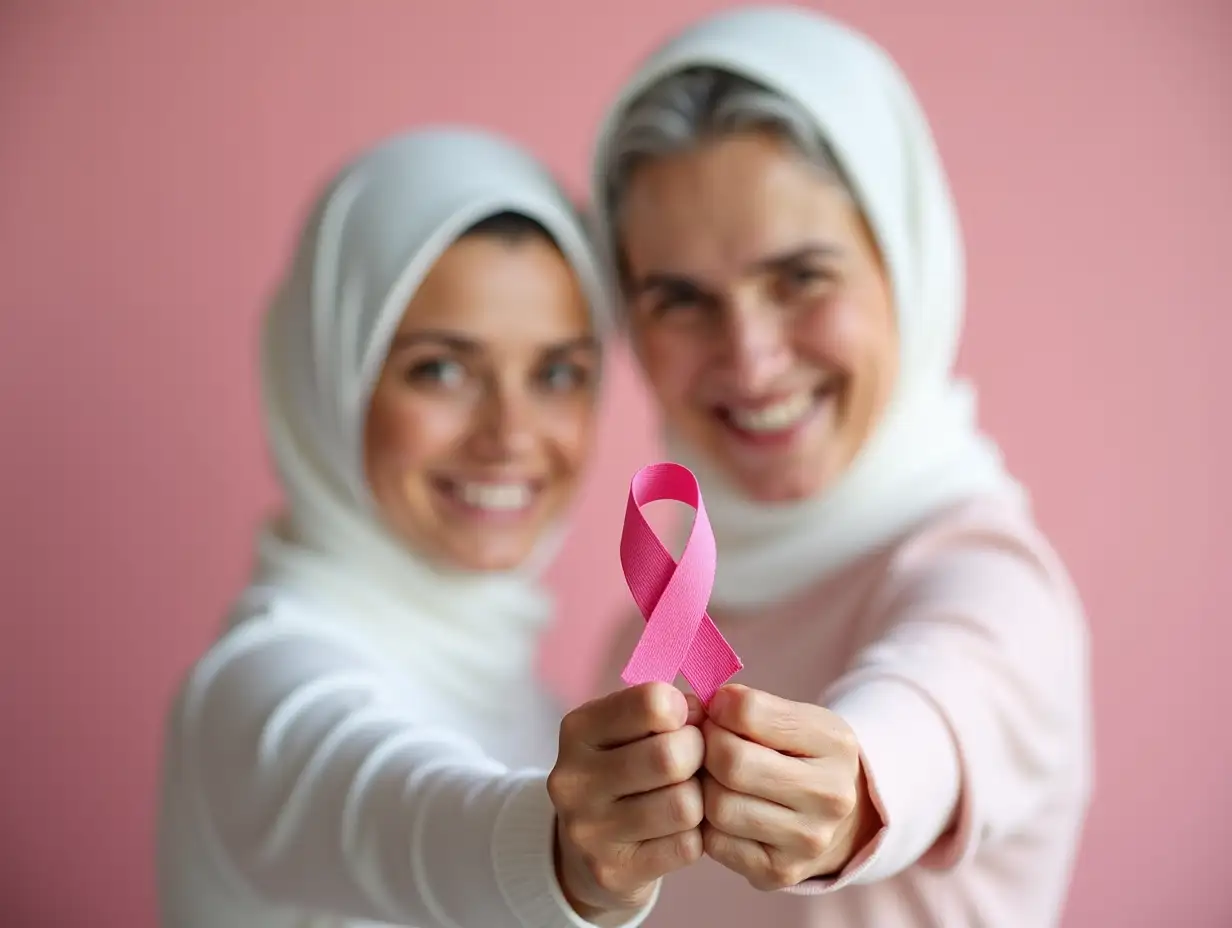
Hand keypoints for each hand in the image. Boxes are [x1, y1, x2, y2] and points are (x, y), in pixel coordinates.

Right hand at [548, 683, 705, 921]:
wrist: (587, 848)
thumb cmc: (621, 771)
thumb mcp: (626, 729)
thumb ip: (665, 711)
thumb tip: (707, 711)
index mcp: (578, 730)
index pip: (652, 703)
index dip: (683, 711)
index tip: (681, 723)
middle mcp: (574, 779)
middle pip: (672, 757)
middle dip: (698, 756)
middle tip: (693, 762)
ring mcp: (589, 830)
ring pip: (684, 806)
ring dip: (698, 800)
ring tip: (683, 796)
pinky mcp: (612, 871)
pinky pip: (686, 846)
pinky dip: (694, 836)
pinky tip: (675, 830)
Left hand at [699, 684, 880, 890]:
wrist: (839, 820)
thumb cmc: (803, 757)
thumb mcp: (795, 718)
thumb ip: (750, 706)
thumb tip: (705, 706)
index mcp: (834, 742)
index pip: (749, 712)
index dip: (720, 708)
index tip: (720, 713)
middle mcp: (830, 795)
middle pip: (731, 763)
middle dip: (707, 748)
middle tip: (708, 745)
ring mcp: (808, 840)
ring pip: (718, 806)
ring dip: (705, 788)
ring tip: (715, 778)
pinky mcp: (780, 872)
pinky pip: (715, 843)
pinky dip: (707, 824)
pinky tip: (724, 809)